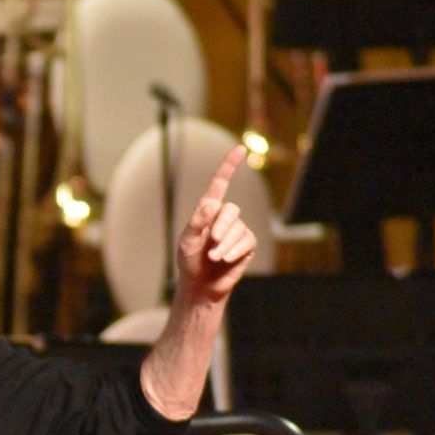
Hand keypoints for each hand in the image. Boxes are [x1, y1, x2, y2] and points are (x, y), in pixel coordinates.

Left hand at [175, 144, 257, 301]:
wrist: (200, 285)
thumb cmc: (189, 261)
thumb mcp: (187, 241)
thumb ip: (197, 222)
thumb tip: (212, 204)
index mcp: (208, 211)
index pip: (220, 184)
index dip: (229, 166)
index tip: (240, 149)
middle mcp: (225, 217)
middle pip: (231, 210)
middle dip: (221, 227)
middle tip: (211, 243)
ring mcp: (238, 230)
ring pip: (238, 228)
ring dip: (224, 245)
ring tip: (213, 257)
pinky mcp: (247, 244)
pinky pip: (246, 241)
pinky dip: (234, 251)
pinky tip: (224, 260)